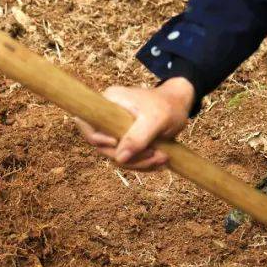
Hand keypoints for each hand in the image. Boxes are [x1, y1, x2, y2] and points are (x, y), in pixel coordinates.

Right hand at [75, 78, 194, 170]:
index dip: (97, 139)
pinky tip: (159, 160)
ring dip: (139, 163)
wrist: (180, 105)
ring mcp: (115, 130)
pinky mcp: (125, 141)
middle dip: (129, 157)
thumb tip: (119, 158)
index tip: (116, 142)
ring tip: (163, 157)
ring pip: (117, 156)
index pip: (87, 124)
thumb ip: (138, 137)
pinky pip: (127, 159)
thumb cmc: (169, 106)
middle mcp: (107, 117)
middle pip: (104, 146)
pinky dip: (143, 163)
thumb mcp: (156, 119)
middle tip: (156, 155)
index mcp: (108, 103)